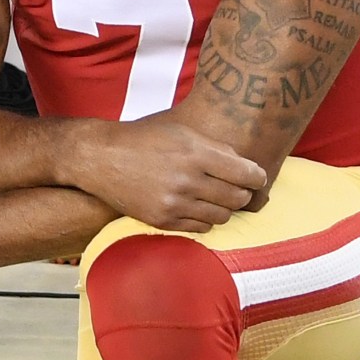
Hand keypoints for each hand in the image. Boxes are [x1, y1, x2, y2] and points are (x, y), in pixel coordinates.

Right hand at [65, 115, 268, 233]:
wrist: (102, 158)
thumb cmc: (144, 139)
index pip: (247, 174)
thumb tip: (247, 167)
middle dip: (242, 193)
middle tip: (236, 188)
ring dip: (224, 208)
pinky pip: (201, 227)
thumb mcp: (182, 132)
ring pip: (222, 216)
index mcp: (196, 153)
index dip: (257, 177)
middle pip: (238, 198)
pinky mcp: (163, 220)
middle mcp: (187, 180)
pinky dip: (205, 219)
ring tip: (215, 197)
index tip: (255, 177)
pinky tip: (197, 206)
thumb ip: (216, 148)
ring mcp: (174, 203)